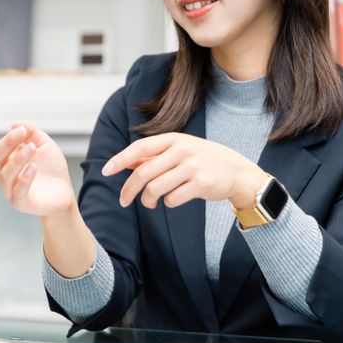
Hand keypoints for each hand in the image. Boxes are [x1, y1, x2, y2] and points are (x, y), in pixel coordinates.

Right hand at [0, 121, 75, 217]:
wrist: (64, 191)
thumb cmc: (51, 167)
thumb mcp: (44, 144)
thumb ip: (32, 132)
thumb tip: (16, 124)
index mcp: (6, 157)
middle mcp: (4, 173)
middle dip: (7, 143)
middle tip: (21, 132)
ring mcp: (10, 189)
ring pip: (6, 174)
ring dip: (18, 159)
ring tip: (31, 147)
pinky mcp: (21, 202)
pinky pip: (18, 191)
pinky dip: (24, 179)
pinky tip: (33, 168)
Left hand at [102, 132, 266, 208]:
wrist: (237, 172)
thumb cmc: (204, 161)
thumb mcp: (180, 151)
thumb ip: (154, 156)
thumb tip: (125, 163)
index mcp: (174, 139)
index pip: (140, 148)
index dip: (120, 160)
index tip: (105, 171)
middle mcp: (183, 150)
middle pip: (144, 172)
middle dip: (129, 190)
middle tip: (124, 201)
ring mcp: (193, 166)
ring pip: (156, 188)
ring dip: (148, 200)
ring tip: (150, 203)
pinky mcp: (202, 183)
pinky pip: (172, 199)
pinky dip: (168, 202)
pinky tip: (174, 199)